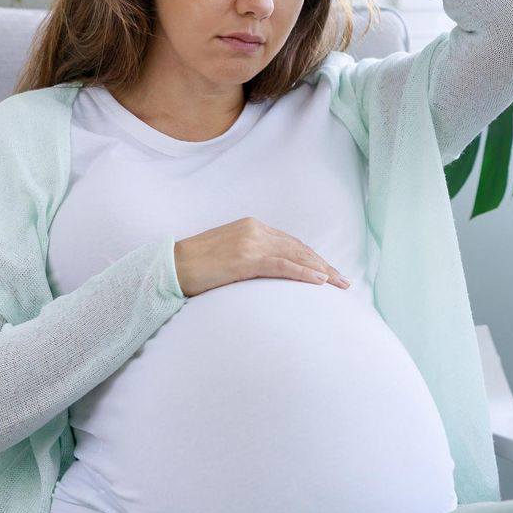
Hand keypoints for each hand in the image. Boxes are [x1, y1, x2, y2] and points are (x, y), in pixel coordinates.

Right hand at [173, 217, 350, 297]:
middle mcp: (255, 230)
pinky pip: (283, 265)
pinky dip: (304, 273)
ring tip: (339, 285)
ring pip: (296, 256)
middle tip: (344, 282)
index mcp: (252, 227)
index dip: (313, 258)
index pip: (291, 243)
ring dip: (321, 271)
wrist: (168, 268)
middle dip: (324, 265)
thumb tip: (271, 273)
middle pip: (299, 248)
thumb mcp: (229, 256)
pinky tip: (320, 282)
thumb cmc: (195, 268)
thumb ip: (251, 257)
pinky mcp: (245, 258)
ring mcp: (251, 242)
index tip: (329, 272)